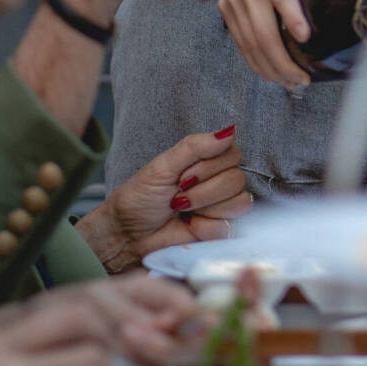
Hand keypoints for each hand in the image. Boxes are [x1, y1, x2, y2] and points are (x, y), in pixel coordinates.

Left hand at [76, 129, 250, 272]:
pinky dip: (204, 228)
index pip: (234, 155)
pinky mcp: (221, 232)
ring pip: (239, 203)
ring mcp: (222, 208)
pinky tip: (189, 226)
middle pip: (236, 180)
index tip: (181, 176)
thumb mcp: (163, 166)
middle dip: (202, 191)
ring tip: (182, 211)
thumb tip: (229, 132)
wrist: (127, 234)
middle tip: (177, 195)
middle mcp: (220, 182)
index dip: (209, 166)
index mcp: (208, 161)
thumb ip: (195, 146)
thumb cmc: (141, 197)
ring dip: (204, 208)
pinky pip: (229, 227)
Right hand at [219, 0, 361, 87]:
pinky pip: (240, 41)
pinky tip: (271, 74)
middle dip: (282, 61)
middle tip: (303, 80)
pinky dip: (255, 61)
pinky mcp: (226, 8)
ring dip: (269, 68)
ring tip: (291, 83)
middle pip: (262, 31)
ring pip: (249, 42)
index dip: (291, 16)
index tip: (304, 37)